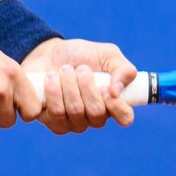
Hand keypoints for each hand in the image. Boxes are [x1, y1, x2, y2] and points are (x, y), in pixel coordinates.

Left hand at [20, 38, 137, 133]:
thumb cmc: (82, 55)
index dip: (116, 105)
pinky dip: (53, 91)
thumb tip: (117, 91)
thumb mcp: (107, 54)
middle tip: (80, 68)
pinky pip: (55, 113)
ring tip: (64, 69)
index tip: (104, 87)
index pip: (125, 117)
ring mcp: (74, 123)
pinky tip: (51, 79)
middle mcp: (95, 117)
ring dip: (68, 84)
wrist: (50, 52)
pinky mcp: (54, 122)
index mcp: (113, 102)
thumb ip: (123, 69)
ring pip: (75, 111)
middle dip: (86, 85)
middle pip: (96, 112)